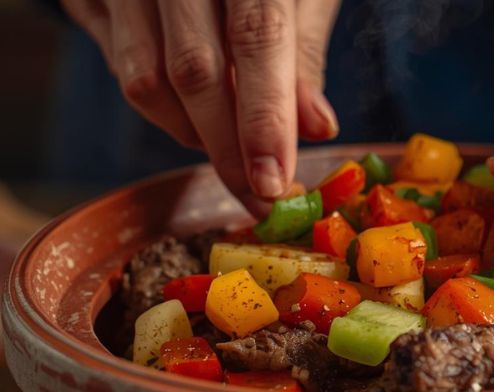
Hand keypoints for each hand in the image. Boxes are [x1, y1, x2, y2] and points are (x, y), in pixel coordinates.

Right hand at [62, 0, 340, 215]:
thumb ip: (302, 55)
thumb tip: (317, 129)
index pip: (256, 38)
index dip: (264, 119)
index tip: (274, 183)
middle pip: (194, 72)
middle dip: (227, 149)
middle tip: (256, 197)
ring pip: (146, 81)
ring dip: (192, 133)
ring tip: (230, 146)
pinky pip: (122, 69)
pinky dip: (162, 108)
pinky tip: (194, 111)